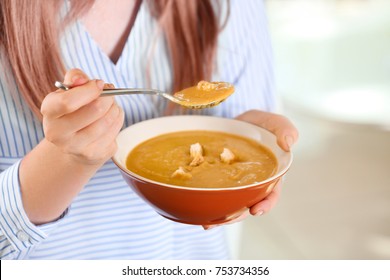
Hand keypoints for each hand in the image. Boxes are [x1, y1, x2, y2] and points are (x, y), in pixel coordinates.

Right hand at [40, 68, 123, 165]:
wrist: (73, 142)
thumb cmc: (73, 109)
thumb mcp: (68, 90)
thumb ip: (75, 78)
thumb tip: (82, 80)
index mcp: (49, 112)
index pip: (68, 101)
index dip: (90, 90)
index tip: (100, 84)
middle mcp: (58, 133)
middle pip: (95, 111)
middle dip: (108, 98)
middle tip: (110, 94)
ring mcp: (76, 148)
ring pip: (108, 121)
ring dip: (115, 109)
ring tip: (111, 106)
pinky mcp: (94, 155)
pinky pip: (115, 132)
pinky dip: (118, 120)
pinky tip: (111, 119)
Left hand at [203, 109, 297, 228]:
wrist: (237, 122)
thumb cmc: (259, 124)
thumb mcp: (273, 121)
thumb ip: (284, 128)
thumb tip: (288, 144)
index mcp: (271, 175)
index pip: (271, 193)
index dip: (266, 204)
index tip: (256, 210)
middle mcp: (254, 184)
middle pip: (248, 204)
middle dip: (239, 215)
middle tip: (227, 219)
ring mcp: (236, 184)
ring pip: (231, 204)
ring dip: (223, 215)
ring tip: (209, 223)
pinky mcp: (220, 181)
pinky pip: (216, 194)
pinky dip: (208, 204)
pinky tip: (198, 214)